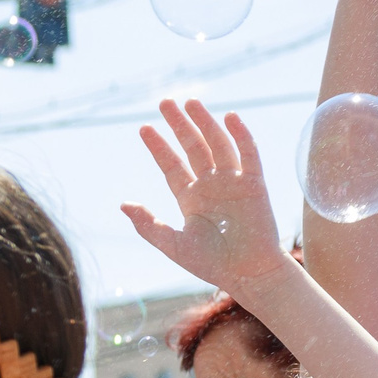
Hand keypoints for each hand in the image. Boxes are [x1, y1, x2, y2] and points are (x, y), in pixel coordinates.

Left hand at [122, 100, 289, 293]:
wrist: (248, 274)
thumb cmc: (212, 264)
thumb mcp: (173, 244)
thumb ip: (148, 225)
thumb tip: (123, 204)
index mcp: (191, 198)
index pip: (172, 165)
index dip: (158, 147)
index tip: (144, 128)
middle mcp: (211, 186)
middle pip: (193, 147)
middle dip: (179, 125)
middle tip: (165, 102)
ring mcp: (233, 183)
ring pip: (217, 145)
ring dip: (205, 123)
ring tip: (191, 102)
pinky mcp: (254, 184)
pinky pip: (248, 155)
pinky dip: (241, 135)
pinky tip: (229, 117)